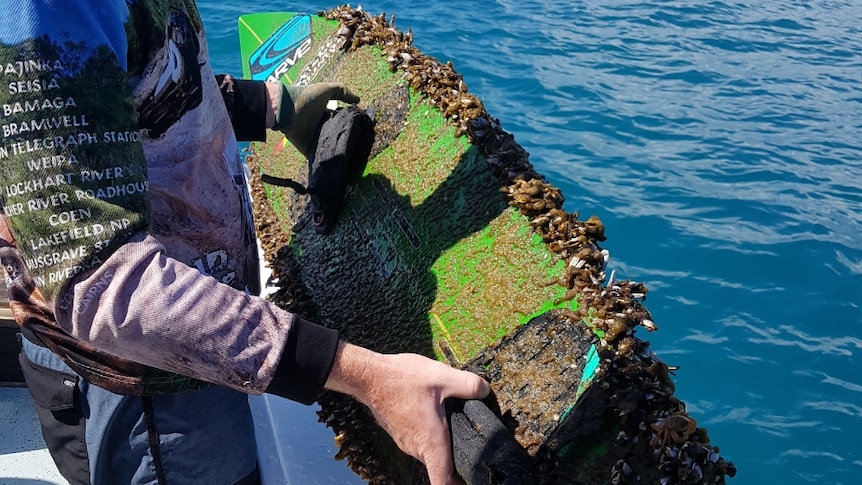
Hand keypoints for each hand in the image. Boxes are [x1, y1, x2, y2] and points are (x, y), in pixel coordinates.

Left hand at [272, 82, 359, 157]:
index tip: (362, 127)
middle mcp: (321, 127)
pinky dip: (328, 159)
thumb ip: (343, 92)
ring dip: (340, 149)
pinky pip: (320, 156)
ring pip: (331, 146)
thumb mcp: (327, 89)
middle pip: (337, 134)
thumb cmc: (307, 97)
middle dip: (347, 138)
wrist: (288, 109)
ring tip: (354, 154)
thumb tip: (359, 101)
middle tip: (361, 144)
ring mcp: (314, 139)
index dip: (350, 122)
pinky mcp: (308, 150)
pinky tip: (340, 162)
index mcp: (325, 114)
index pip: (340, 120)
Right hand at [325, 342, 490, 484]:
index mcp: (431, 441)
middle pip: (441, 466)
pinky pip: (419, 442)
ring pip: (430, 453)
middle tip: (475, 447)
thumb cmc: (403, 379)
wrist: (369, 376)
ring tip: (456, 427)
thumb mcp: (442, 376)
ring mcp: (405, 442)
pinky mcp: (399, 433)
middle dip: (456, 462)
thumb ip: (469, 385)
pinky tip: (436, 415)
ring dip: (443, 446)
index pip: (443, 481)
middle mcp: (417, 448)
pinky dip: (430, 436)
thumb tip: (486, 391)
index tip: (472, 481)